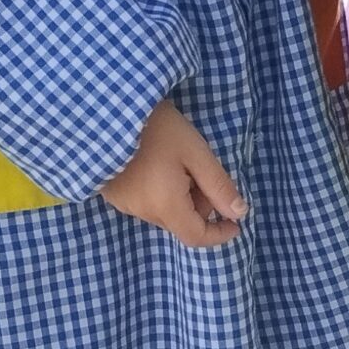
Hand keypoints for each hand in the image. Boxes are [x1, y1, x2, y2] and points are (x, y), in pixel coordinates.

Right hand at [101, 102, 246, 249]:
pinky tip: (158, 163)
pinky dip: (161, 192)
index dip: (218, 234)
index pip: (195, 237)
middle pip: (181, 221)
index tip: (235, 221)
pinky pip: (146, 202)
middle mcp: (142, 212)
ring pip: (164, 211)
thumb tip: (239, 213)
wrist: (109, 112)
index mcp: (165, 206)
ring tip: (177, 161)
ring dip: (180, 196)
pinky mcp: (114, 194)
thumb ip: (218, 185)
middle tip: (200, 169)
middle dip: (200, 203)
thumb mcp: (195, 153)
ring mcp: (125, 204)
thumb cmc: (157, 129)